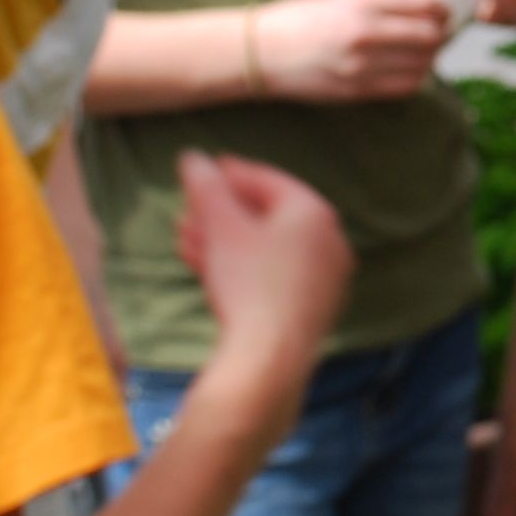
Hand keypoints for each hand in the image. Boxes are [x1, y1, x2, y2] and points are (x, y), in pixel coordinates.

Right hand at [174, 153, 348, 443]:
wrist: (270, 356)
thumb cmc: (248, 282)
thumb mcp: (220, 226)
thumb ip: (205, 187)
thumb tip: (193, 158)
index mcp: (314, 211)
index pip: (268, 180)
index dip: (230, 174)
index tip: (205, 171)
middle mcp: (329, 240)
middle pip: (266, 216)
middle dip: (221, 213)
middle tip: (188, 211)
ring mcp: (325, 276)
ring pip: (266, 248)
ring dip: (224, 241)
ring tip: (186, 238)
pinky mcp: (313, 306)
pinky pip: (273, 273)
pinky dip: (242, 266)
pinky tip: (205, 267)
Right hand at [248, 0, 452, 102]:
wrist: (261, 52)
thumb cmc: (302, 18)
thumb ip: (385, 0)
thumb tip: (428, 2)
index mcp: (361, 1)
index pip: (425, 4)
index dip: (444, 9)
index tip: (444, 12)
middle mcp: (364, 32)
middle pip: (430, 35)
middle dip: (441, 34)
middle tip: (439, 33)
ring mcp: (361, 65)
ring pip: (423, 64)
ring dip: (430, 58)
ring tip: (423, 52)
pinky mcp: (356, 91)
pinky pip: (405, 87)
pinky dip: (415, 78)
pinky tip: (407, 69)